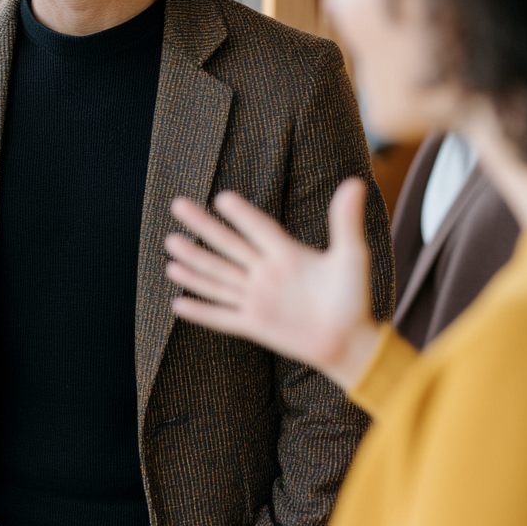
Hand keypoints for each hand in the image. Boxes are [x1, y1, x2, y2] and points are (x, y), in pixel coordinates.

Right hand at [164, 179, 380, 389]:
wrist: (351, 343)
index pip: (259, 229)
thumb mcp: (351, 257)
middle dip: (203, 227)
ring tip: (170, 246)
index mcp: (286, 253)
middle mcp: (265, 273)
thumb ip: (345, 222)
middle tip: (178, 205)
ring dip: (194, 264)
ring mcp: (257, 299)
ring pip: (218, 278)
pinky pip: (222, 318)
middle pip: (228, 246)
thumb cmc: (353, 298)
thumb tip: (356, 182)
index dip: (242, 214)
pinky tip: (177, 304)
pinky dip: (200, 312)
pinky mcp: (255, 325)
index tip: (222, 198)